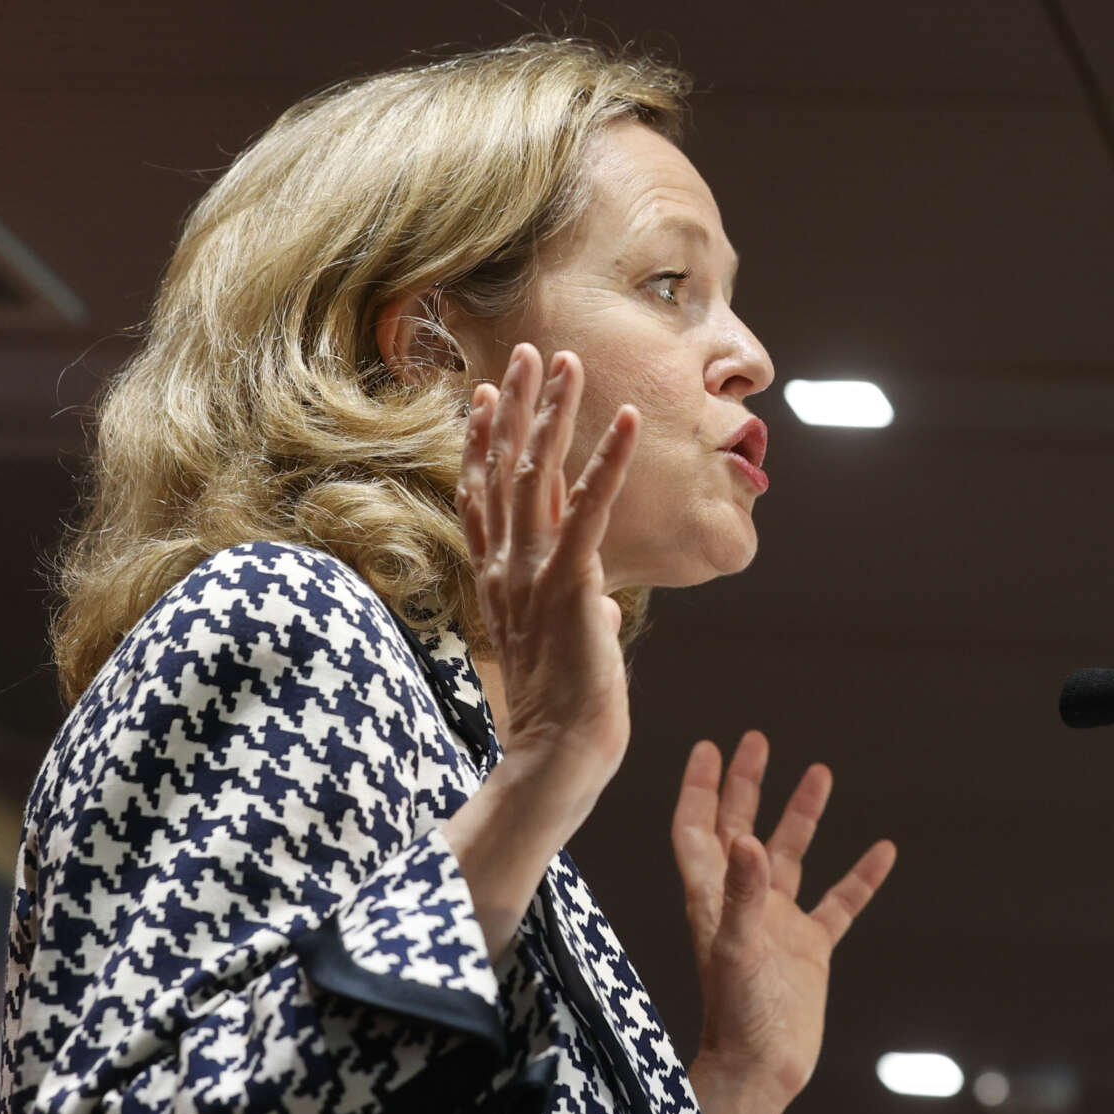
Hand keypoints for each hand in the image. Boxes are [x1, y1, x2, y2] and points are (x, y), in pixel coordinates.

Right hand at [443, 343, 638, 954]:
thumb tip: (600, 606)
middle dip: (518, 406)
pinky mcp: (571, 586)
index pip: (484, 497)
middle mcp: (507, 570)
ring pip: (538, 475)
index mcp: (500, 583)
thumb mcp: (566, 653)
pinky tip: (628, 419)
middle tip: (525, 351)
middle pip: (504, 470)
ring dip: (555, 414)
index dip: (485, 442)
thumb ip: (575, 616)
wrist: (555, 762)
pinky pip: (593, 510)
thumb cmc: (565, 718)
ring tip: (565, 361)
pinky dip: (611, 460)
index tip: (487, 394)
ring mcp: (534, 575)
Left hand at [674, 732, 894, 1113]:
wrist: (762, 1073)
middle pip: (740, 829)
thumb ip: (742, 896)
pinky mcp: (809, 949)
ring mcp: (777, 925)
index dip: (700, 790)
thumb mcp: (737, 952)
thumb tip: (748, 839)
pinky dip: (859, 876)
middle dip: (746, 785)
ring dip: (801, 815)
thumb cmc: (739, 1019)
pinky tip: (883, 850)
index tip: (710, 747)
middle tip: (757, 739)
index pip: (697, 831)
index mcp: (714, 900)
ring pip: (790, 856)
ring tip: (819, 771)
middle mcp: (743, 904)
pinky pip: (838, 902)